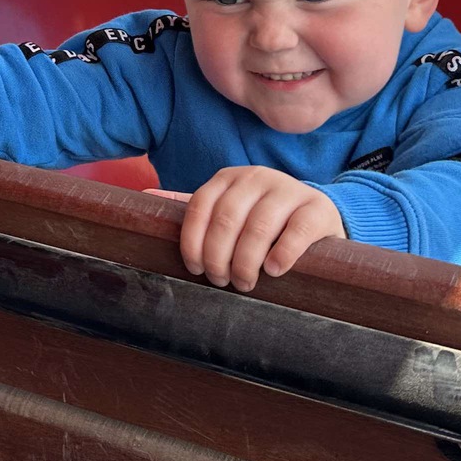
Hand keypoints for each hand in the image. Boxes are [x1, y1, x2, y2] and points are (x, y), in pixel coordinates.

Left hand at [164, 166, 346, 291]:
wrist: (317, 214)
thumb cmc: (262, 218)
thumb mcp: (227, 209)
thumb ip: (193, 206)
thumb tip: (143, 198)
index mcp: (227, 179)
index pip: (199, 207)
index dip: (192, 242)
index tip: (194, 269)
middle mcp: (256, 178)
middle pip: (227, 219)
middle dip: (218, 257)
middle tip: (221, 282)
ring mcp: (289, 190)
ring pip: (259, 227)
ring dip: (246, 261)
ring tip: (245, 283)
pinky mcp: (317, 208)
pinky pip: (297, 231)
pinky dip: (282, 254)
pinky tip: (273, 270)